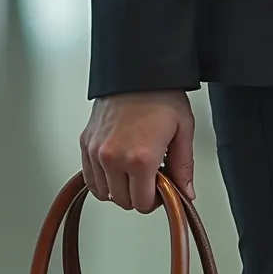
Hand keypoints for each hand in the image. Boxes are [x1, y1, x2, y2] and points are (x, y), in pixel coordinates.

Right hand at [80, 90, 194, 212]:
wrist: (137, 70)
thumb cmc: (160, 95)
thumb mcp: (183, 130)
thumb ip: (184, 167)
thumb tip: (186, 192)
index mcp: (140, 159)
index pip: (142, 203)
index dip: (154, 200)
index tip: (160, 189)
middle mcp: (114, 157)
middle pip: (122, 201)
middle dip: (138, 195)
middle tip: (150, 179)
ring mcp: (96, 152)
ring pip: (104, 193)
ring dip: (119, 189)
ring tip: (133, 171)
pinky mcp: (86, 143)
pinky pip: (89, 178)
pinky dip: (102, 180)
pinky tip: (116, 169)